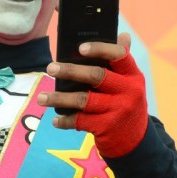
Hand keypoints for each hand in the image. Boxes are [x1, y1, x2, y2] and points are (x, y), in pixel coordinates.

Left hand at [39, 32, 148, 157]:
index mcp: (133, 75)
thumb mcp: (130, 84)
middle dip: (70, 71)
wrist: (135, 143)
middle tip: (50, 68)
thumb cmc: (126, 105)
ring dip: (59, 98)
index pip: (120, 55)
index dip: (100, 49)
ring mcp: (119, 110)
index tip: (80, 48)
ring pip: (83, 100)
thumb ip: (123, 62)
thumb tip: (123, 35)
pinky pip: (80, 121)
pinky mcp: (107, 128)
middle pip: (96, 75)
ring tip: (41, 98)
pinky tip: (55, 120)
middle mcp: (129, 91)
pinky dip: (65, 121)